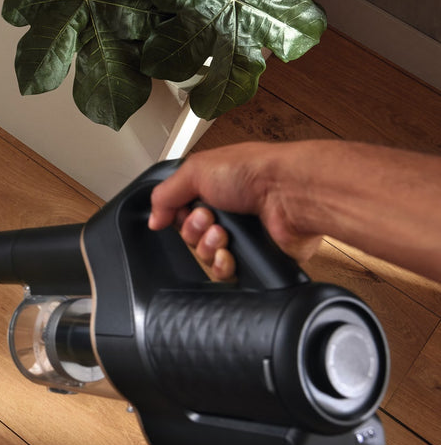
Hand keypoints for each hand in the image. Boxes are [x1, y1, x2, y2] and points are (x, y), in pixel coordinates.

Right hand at [148, 143, 323, 273]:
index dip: (177, 215)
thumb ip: (164, 195)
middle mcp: (227, 211)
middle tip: (208, 218)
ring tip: (223, 233)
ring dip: (208, 246)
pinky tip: (230, 252)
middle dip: (193, 230)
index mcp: (212, 187)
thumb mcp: (195, 170)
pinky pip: (225, 274)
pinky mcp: (255, 257)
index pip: (180, 211)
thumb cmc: (256, 172)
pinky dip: (223, 265)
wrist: (291, 194)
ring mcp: (242, 235)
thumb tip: (153, 218)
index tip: (183, 210)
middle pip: (190, 236)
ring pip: (205, 256)